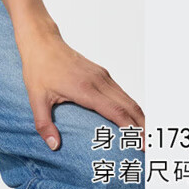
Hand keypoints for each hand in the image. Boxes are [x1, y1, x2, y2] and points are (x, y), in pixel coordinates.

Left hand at [16, 28, 144, 151]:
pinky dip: (131, 107)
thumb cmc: (38, 67)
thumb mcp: (36, 97)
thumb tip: (53, 146)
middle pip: (129, 107)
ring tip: (147, 137)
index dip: (132, 129)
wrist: (41, 40)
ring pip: (128, 98)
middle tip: (152, 148)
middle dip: (143, 128)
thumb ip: (44, 123)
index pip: (117, 112)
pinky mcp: (101, 73)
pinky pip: (121, 92)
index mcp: (86, 89)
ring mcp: (101, 76)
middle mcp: (98, 81)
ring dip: (140, 117)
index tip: (143, 145)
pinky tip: (133, 118)